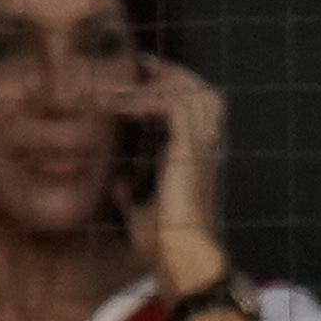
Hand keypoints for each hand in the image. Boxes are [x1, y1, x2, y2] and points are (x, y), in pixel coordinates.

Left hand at [113, 55, 235, 289]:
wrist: (181, 259)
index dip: (170, 88)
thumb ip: (131, 193)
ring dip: (160, 82)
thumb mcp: (140, 213)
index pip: (192, 108)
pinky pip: (173, 107)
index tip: (142, 76)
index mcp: (197, 158)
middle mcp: (205, 146)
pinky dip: (148, 100)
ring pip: (191, 91)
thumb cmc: (165, 244)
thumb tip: (115, 182)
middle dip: (171, 73)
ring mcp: (201, 146)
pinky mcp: (189, 149)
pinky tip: (123, 104)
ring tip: (133, 76)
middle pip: (199, 90)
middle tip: (141, 62)